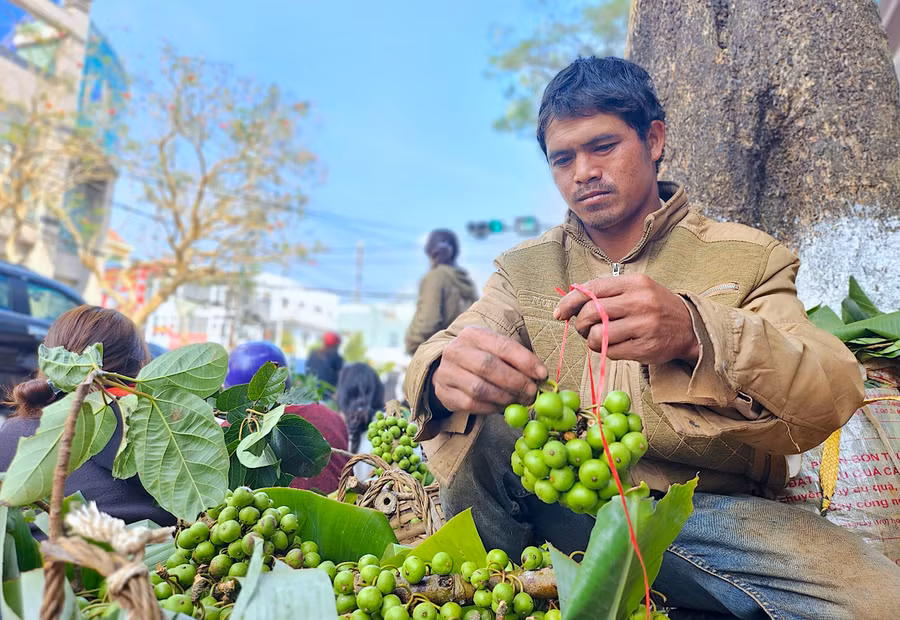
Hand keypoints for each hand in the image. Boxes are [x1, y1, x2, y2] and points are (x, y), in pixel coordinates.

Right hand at [432, 327, 547, 413]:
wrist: (448, 371)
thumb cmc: (481, 359)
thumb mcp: (495, 350)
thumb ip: (516, 360)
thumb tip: (541, 377)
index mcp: (473, 334)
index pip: (502, 345)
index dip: (525, 361)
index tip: (542, 374)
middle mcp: (456, 350)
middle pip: (489, 367)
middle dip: (516, 382)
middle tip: (532, 392)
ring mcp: (447, 372)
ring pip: (480, 388)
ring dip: (505, 397)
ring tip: (519, 400)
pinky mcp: (444, 393)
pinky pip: (472, 404)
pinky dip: (492, 408)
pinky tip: (503, 406)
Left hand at [554, 274, 698, 365]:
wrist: (690, 327)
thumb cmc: (655, 306)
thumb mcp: (636, 289)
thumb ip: (607, 292)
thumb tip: (571, 299)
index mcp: (634, 283)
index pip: (591, 289)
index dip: (569, 302)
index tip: (560, 313)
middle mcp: (639, 302)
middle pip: (590, 313)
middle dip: (579, 323)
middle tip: (582, 328)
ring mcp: (643, 325)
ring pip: (597, 335)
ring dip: (590, 340)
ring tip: (597, 338)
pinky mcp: (644, 347)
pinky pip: (610, 351)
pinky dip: (604, 350)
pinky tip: (612, 345)